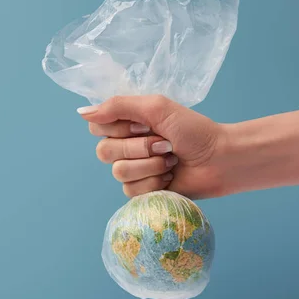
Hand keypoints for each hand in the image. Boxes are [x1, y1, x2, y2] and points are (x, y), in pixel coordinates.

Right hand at [77, 95, 227, 198]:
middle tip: (164, 143)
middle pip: (104, 152)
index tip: (144, 124)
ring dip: (150, 165)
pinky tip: (170, 177)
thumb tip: (79, 111)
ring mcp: (133, 170)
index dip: (118, 128)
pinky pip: (131, 190)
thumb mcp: (156, 108)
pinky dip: (155, 182)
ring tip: (171, 160)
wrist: (219, 159)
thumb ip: (118, 106)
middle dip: (138, 148)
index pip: (96, 127)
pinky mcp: (142, 191)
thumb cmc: (193, 130)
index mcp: (126, 124)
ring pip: (119, 172)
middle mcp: (125, 146)